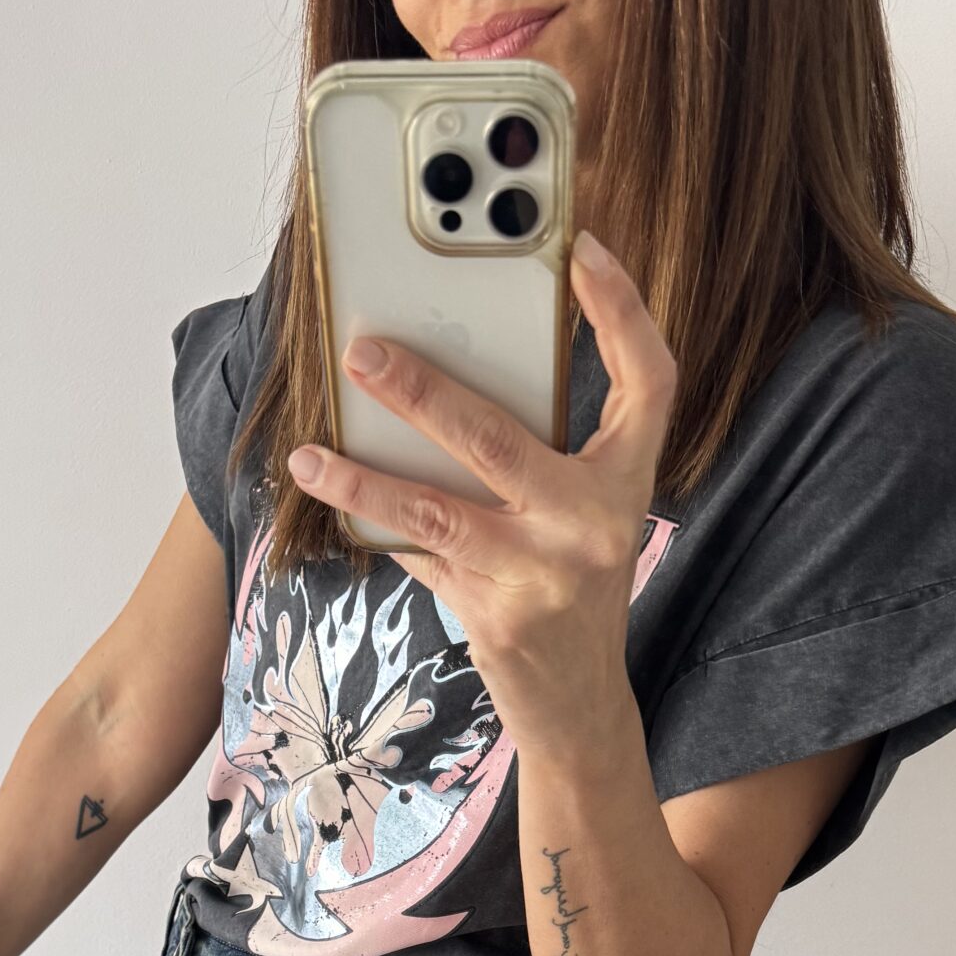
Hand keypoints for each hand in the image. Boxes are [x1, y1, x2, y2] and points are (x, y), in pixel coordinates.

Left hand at [285, 228, 677, 757]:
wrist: (580, 706)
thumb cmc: (573, 590)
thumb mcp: (582, 516)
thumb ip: (540, 455)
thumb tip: (442, 382)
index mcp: (627, 482)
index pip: (647, 381)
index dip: (623, 311)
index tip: (583, 249)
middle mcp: (594, 523)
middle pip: (497, 437)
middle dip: (420, 390)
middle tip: (362, 351)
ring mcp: (543, 573)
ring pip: (435, 508)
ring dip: (362, 479)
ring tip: (308, 455)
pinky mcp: (496, 615)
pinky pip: (420, 555)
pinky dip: (376, 530)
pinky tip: (334, 506)